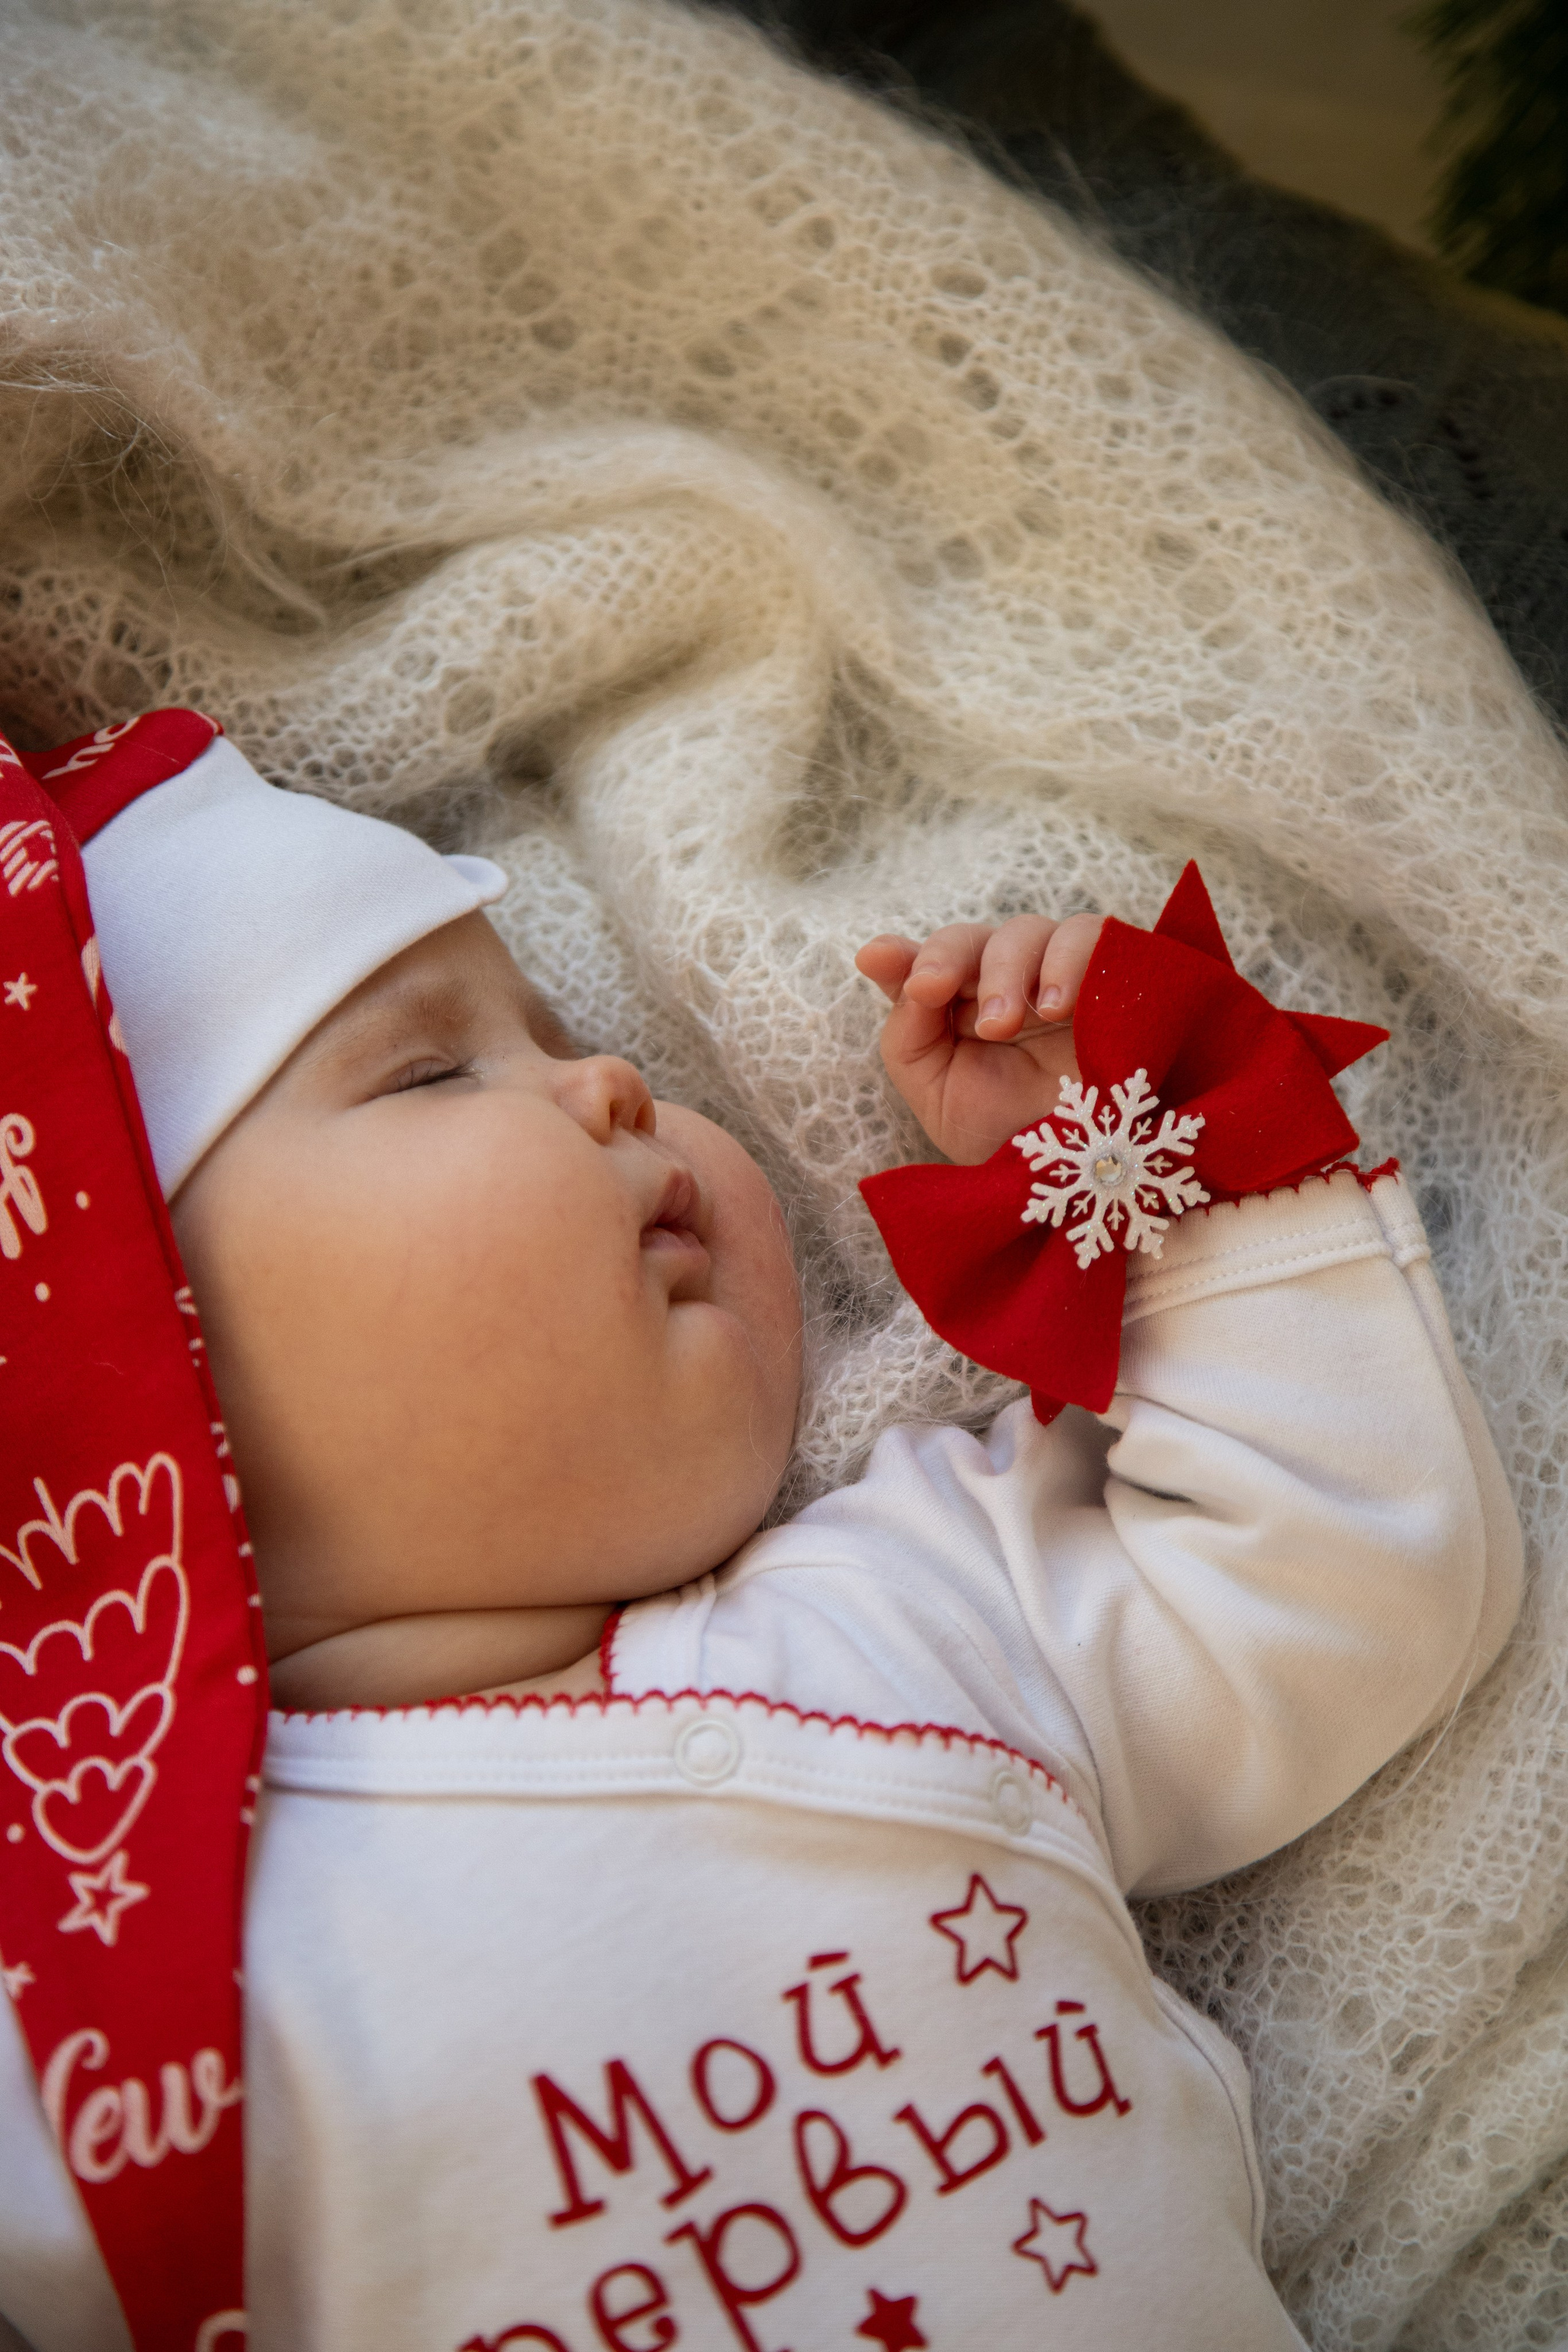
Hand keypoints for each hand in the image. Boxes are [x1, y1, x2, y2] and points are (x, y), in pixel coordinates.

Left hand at [856, 912, 1104, 1164]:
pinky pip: (1091, 935)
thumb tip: (881, 961)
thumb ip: (907, 1032)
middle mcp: (1005, 983)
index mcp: (959, 1007)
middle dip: (950, 962)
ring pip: (1027, 931)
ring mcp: (1056, 976)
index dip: (902, 955)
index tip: (876, 961)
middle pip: (970, 938)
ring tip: (1003, 1026)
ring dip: (1006, 969)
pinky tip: (1057, 1007)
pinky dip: (1069, 959)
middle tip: (941, 998)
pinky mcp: (1109, 975)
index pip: (927, 962)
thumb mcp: (936, 1092)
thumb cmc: (1006, 1135)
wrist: (1077, 1171)